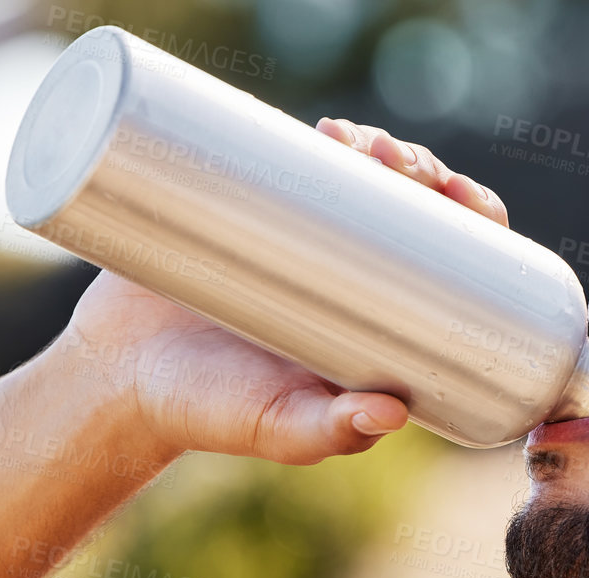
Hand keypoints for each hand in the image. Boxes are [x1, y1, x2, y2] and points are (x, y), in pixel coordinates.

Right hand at [47, 122, 505, 466]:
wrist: (114, 378)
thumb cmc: (206, 415)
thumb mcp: (276, 429)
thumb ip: (329, 432)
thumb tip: (393, 415)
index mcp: (381, 327)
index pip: (454, 264)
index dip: (474, 222)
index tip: (464, 201)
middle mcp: (352, 278)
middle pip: (414, 209)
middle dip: (422, 172)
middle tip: (395, 162)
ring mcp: (303, 240)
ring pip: (363, 178)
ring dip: (379, 149)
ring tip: (357, 144)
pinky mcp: (251, 208)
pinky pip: (299, 162)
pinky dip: (323, 142)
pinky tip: (333, 133)